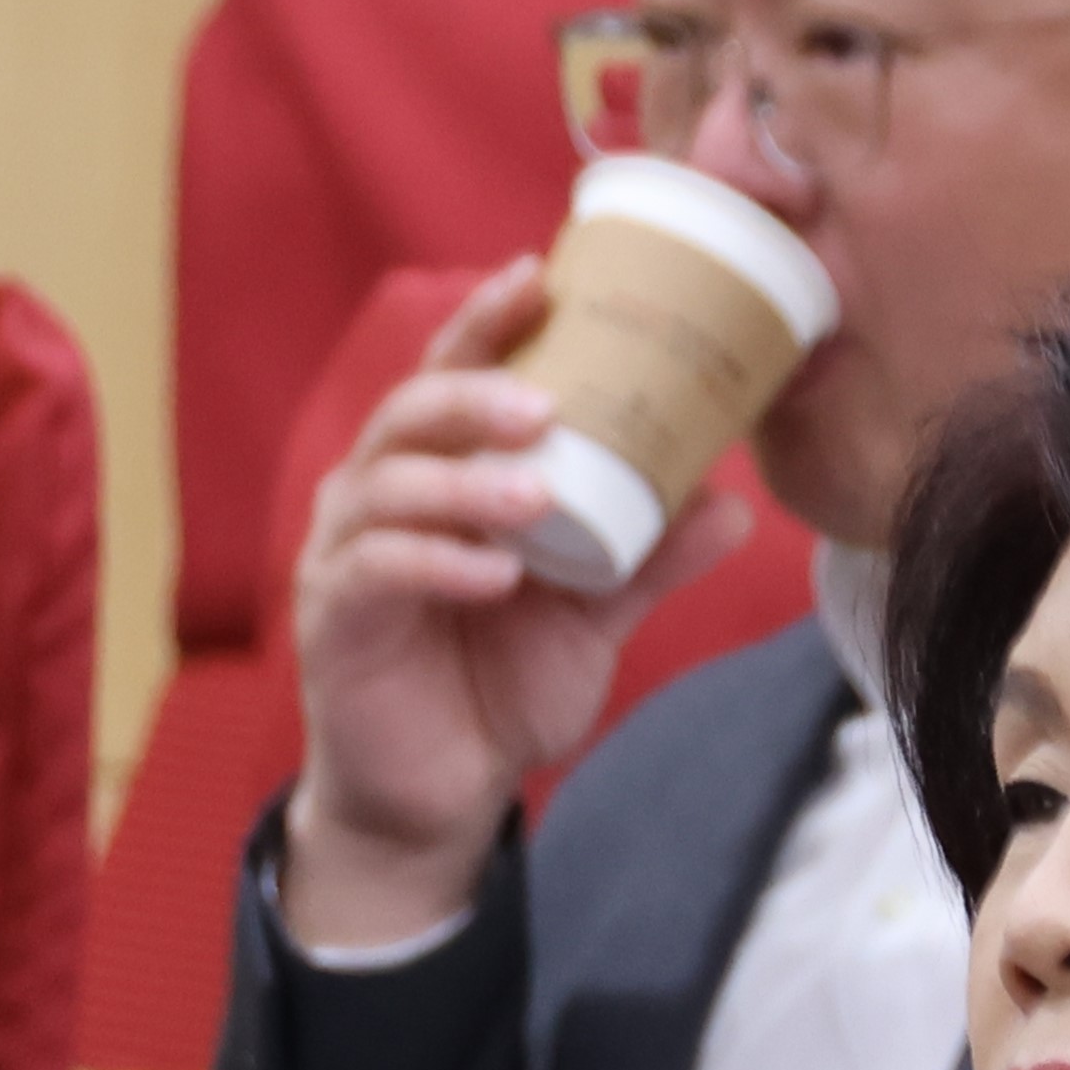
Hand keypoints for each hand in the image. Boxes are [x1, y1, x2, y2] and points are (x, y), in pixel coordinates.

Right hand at [277, 251, 770, 949]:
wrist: (440, 796)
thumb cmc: (500, 686)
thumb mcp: (593, 618)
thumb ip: (650, 560)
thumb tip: (735, 502)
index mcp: (442, 471)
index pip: (456, 373)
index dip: (490, 320)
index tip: (539, 274)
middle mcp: (381, 492)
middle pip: (414, 411)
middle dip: (478, 395)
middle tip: (547, 404)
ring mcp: (347, 552)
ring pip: (390, 484)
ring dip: (464, 483)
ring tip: (533, 495)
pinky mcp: (334, 618)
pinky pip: (377, 570)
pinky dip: (436, 563)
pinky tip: (494, 574)